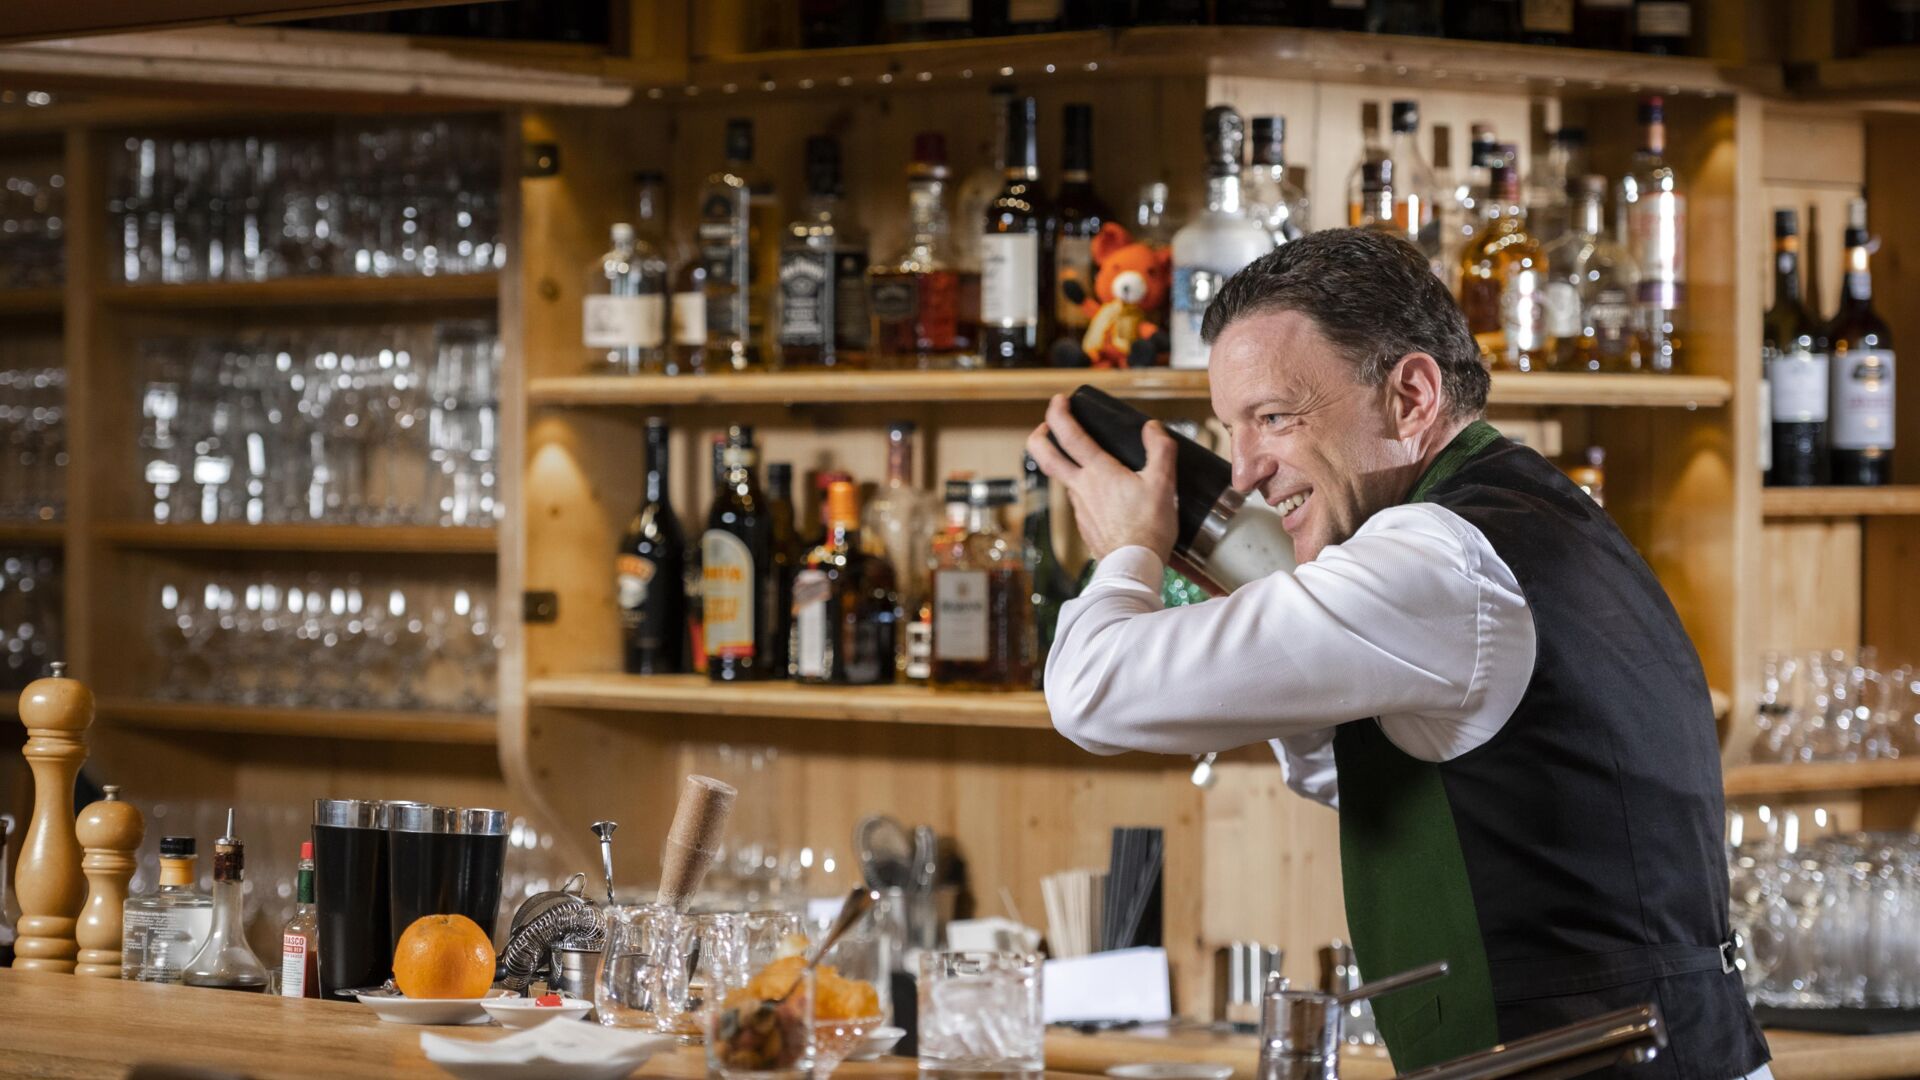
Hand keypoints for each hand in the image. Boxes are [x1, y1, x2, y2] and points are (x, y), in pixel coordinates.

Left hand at [1025, 394, 1177, 562]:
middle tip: (1044, 427)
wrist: (1133, 566)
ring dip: (1065, 465)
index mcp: (1098, 472)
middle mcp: (1081, 488)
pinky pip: (1078, 501)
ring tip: (1080, 459)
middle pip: (1045, 457)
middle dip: (1039, 437)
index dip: (1059, 413)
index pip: (1070, 435)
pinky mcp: (1083, 525)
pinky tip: (1099, 494)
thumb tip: (1153, 428)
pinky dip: (1082, 490)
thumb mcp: (1163, 484)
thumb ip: (1160, 450)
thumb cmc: (1148, 528)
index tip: (1059, 401)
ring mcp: (1079, 508)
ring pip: (1063, 479)